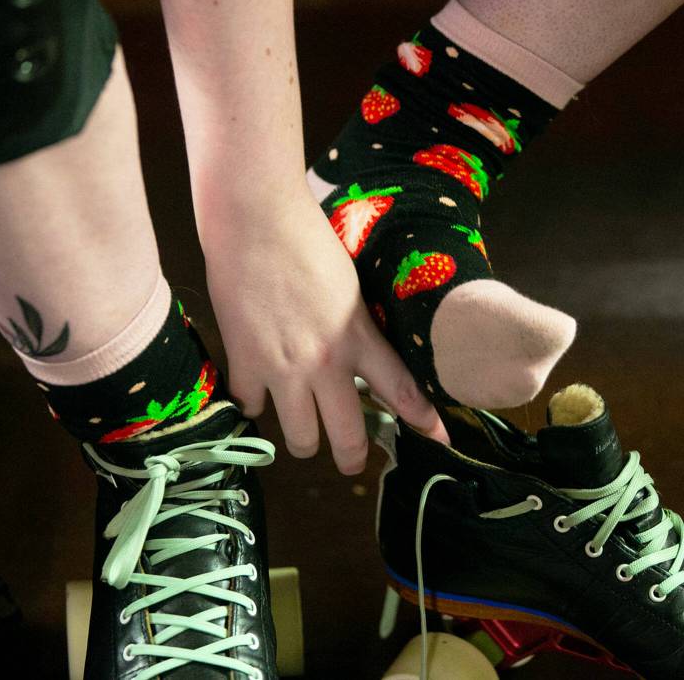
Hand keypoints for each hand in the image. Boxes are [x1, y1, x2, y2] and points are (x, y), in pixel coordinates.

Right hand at [203, 191, 448, 474]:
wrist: (256, 222)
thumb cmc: (306, 241)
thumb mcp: (349, 290)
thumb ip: (358, 331)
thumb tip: (363, 360)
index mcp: (357, 337)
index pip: (399, 390)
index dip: (422, 420)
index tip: (439, 438)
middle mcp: (325, 363)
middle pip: (346, 437)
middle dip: (351, 458)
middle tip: (350, 461)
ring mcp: (282, 369)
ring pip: (299, 439)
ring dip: (304, 439)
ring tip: (303, 430)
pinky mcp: (244, 363)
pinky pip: (251, 407)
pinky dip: (255, 404)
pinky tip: (258, 391)